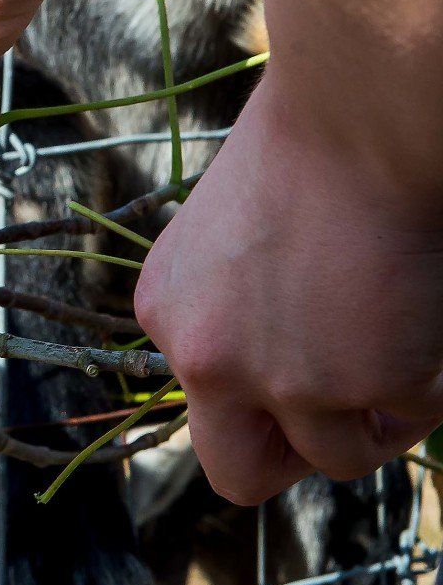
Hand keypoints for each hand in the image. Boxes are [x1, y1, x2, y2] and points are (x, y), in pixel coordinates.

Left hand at [136, 78, 442, 505]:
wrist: (360, 111)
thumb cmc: (312, 141)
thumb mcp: (236, 237)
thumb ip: (243, 305)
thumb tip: (289, 352)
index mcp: (169, 314)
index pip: (206, 405)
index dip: (266, 402)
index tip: (311, 371)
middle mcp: (206, 359)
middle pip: (237, 473)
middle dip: (298, 456)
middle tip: (354, 414)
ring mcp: (282, 380)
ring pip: (340, 456)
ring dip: (384, 417)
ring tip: (409, 346)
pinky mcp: (363, 385)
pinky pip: (416, 416)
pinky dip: (436, 382)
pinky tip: (430, 313)